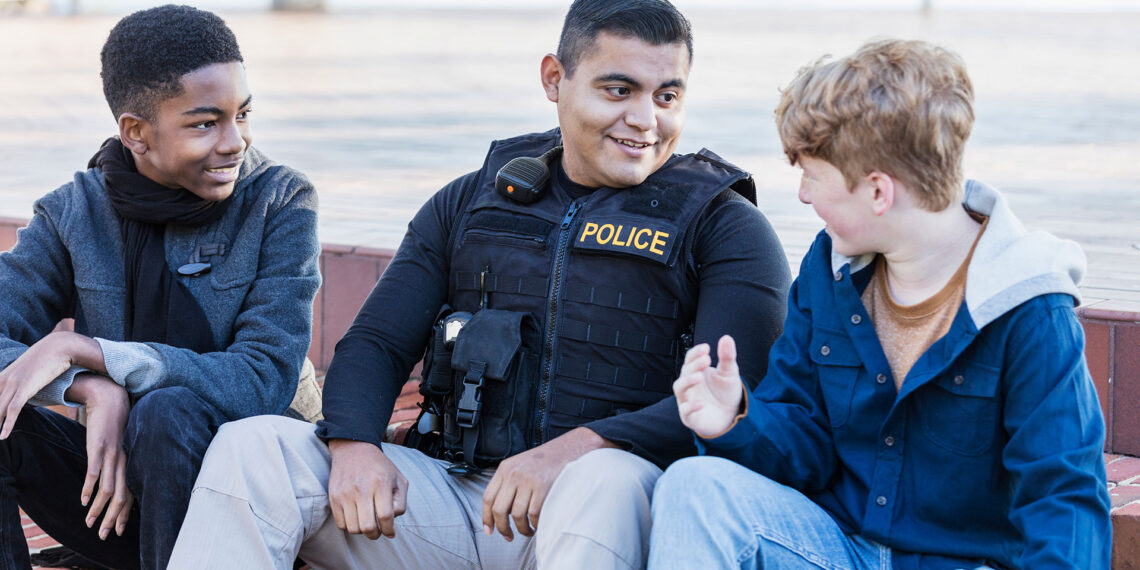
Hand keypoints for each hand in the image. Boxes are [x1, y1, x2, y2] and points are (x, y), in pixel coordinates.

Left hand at [0, 331, 104, 438]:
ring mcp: (14, 383)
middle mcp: (4, 379)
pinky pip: (13, 409)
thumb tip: (26, 390)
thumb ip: (23, 381)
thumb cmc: (48, 357)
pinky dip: (7, 424)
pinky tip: (3, 436)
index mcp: (2, 376)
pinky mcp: (25, 388)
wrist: (59, 346)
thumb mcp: (30, 370)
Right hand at [66, 373, 132, 539]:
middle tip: (104, 535)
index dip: (126, 515)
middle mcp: (125, 462)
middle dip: (113, 519)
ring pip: (108, 488)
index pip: (132, 495)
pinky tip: (84, 500)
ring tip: (89, 522)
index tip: (120, 531)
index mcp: (131, 463)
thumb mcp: (122, 447)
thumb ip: (120, 464)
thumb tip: (116, 483)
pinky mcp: (99, 447)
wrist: (111, 399)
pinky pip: (95, 471)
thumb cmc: (117, 425)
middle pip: (122, 497)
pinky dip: (90, 488)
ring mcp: (113, 455)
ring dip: (98, 509)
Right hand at [327, 439, 407, 538]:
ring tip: (367, 523)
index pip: (386, 516)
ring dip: (362, 531)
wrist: (353, 450)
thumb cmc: (379, 467)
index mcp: (381, 484)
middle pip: (368, 527)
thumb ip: (401, 501)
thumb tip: (392, 520)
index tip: (390, 533)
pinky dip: (350, 526)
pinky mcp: (333, 497)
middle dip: (375, 535)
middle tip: (378, 531)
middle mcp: (362, 489)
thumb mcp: (398, 479)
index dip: (389, 530)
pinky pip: (341, 524)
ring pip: (353, 528)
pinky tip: (356, 518)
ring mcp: (345, 494)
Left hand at [481, 427, 615, 540]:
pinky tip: (539, 524)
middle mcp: (513, 474)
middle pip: (499, 509)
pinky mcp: (543, 486)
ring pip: (517, 515)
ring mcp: (528, 480)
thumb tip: (499, 513)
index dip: (486, 518)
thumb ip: (508, 483)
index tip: (489, 531)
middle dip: (503, 528)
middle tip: (509, 537)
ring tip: (528, 531)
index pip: (488, 498)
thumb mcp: (520, 465)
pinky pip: (534, 514)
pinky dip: (536, 524)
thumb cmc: (545, 462)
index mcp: (505, 468)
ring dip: (522, 529)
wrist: (570, 448)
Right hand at [673, 335, 744, 438]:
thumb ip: (727, 356)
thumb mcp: (730, 373)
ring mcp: (687, 400)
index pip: (690, 359)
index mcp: (696, 371)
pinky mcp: (690, 417)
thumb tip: (726, 337)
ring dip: (687, 381)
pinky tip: (701, 402)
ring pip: (679, 389)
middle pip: (685, 372)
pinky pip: (685, 411)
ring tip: (699, 376)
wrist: (732, 415)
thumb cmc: (726, 392)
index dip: (695, 353)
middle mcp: (689, 385)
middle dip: (694, 365)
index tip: (707, 348)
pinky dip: (691, 406)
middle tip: (707, 360)